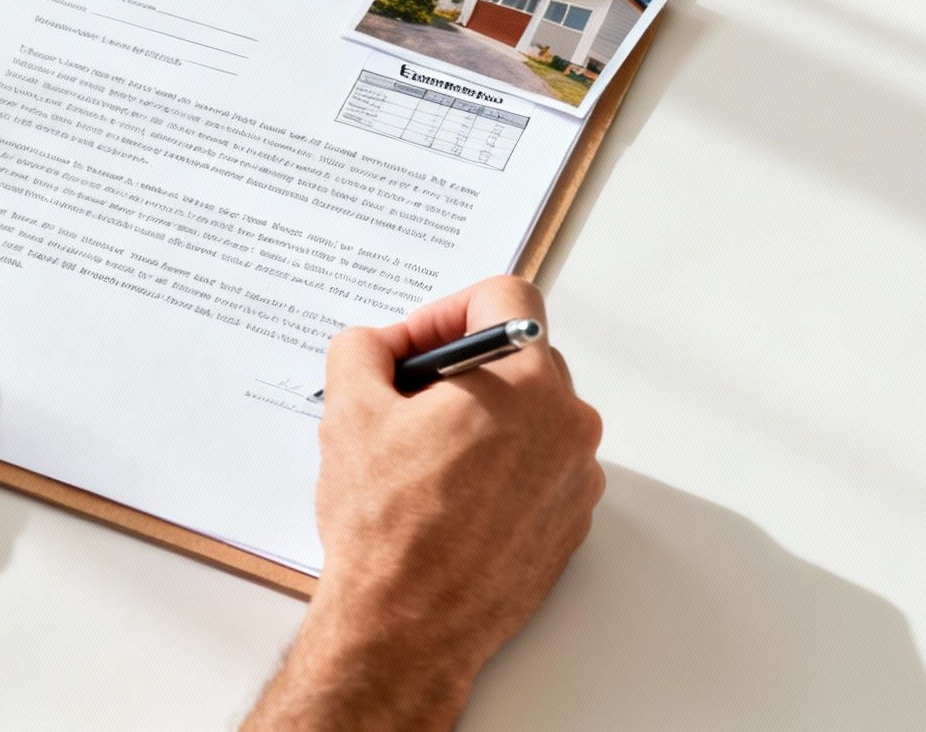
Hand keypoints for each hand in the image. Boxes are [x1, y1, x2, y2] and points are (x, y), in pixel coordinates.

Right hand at [245, 277, 603, 731]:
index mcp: (526, 383)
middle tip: (404, 399)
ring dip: (477, 419)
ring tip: (418, 457)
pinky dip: (496, 467)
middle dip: (459, 368)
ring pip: (528, 416)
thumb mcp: (348, 410)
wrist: (408, 625)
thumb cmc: (388, 528)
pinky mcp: (569, 524)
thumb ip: (361, 348)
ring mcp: (577, 480)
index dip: (445, 311)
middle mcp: (569, 426)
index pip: (505, 299)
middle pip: (518, 357)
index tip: (414, 346)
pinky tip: (444, 497)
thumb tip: (376, 344)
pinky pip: (536, 468)